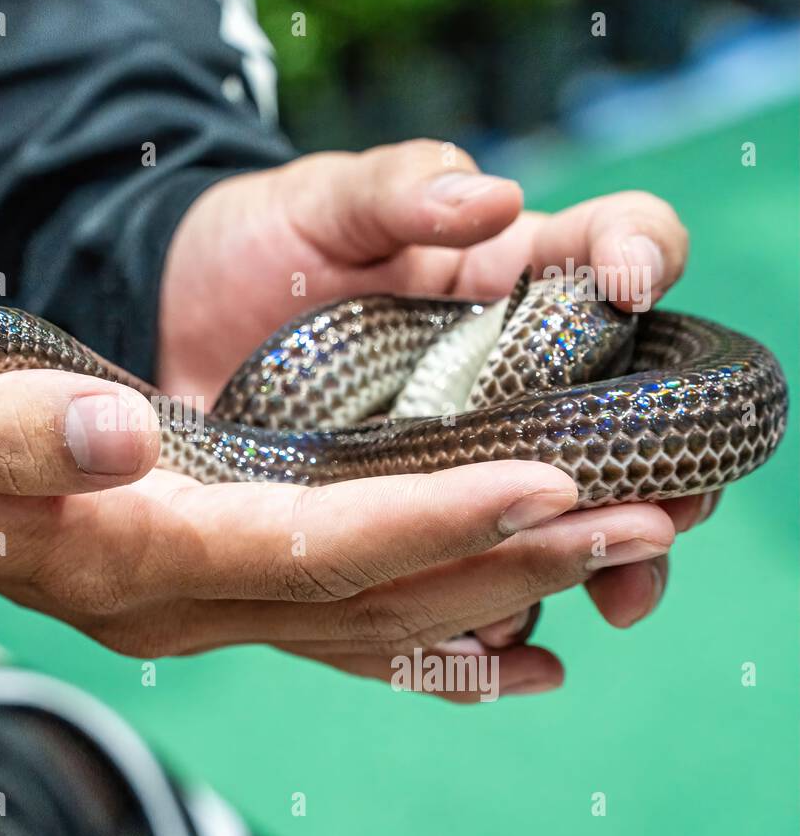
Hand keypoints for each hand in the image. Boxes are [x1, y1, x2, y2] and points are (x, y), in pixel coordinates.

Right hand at [0, 289, 673, 700]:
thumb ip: (25, 426)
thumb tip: (119, 433)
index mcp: (115, 550)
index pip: (302, 547)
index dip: (427, 520)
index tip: (545, 480)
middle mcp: (163, 597)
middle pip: (360, 595)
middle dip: (501, 561)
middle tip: (636, 525)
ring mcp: (180, 600)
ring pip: (360, 617)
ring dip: (487, 588)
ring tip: (603, 557)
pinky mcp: (190, 575)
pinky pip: (328, 621)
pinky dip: (422, 631)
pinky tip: (501, 637)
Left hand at [159, 140, 716, 685]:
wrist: (175, 319)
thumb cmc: (260, 243)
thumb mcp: (323, 201)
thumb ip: (401, 189)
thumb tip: (493, 199)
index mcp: (509, 276)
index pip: (618, 249)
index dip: (645, 256)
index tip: (628, 283)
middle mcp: (508, 376)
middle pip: (621, 420)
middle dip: (660, 469)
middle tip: (659, 511)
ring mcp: (460, 457)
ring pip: (560, 516)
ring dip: (594, 560)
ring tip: (606, 596)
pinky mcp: (402, 521)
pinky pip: (464, 574)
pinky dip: (489, 614)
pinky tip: (504, 647)